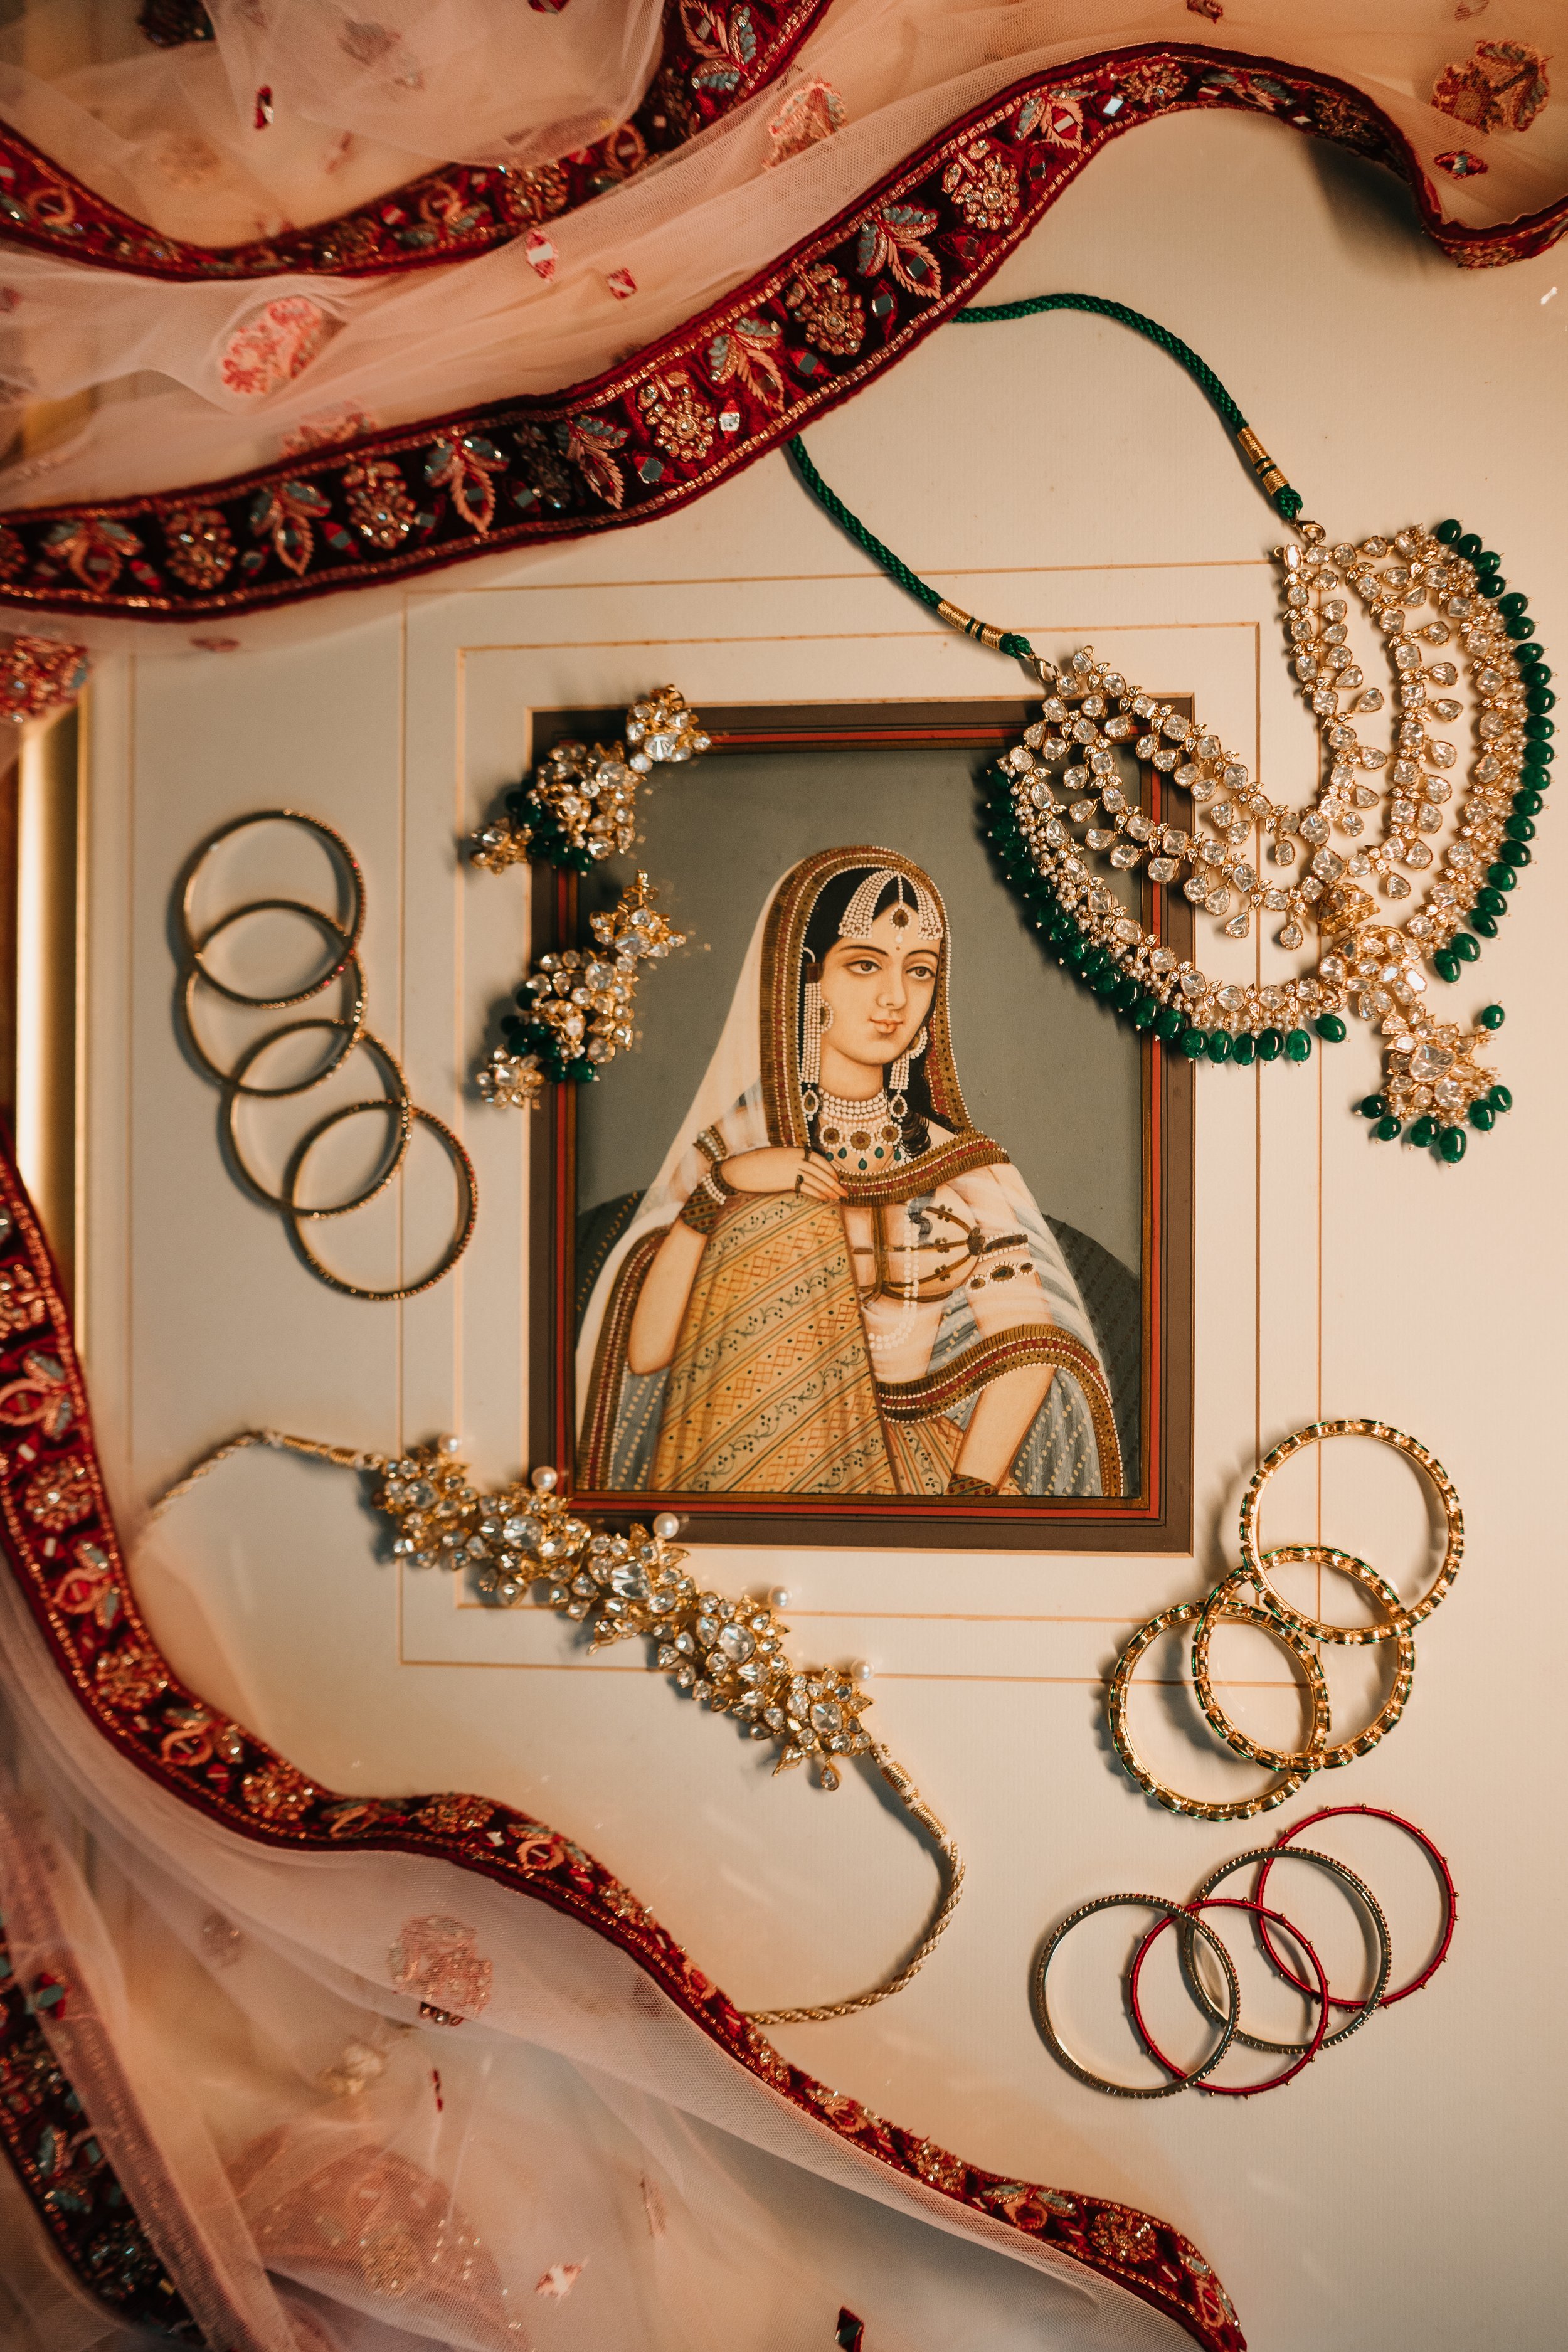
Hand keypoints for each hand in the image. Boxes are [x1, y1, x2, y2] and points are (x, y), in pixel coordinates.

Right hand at [722, 1147, 843, 1202]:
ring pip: (816, 1180)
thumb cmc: (755, 1164)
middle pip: (820, 1171)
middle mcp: (795, 1158)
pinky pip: (807, 1188)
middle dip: (835, 1183)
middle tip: (845, 1192)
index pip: (818, 1159)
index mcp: (794, 1151)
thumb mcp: (776, 1157)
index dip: (830, 1169)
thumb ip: (790, 1161)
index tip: (836, 1178)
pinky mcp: (786, 1181)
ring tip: (838, 1198)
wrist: (739, 1168)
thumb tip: (800, 1171)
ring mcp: (791, 1169)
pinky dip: (818, 1194)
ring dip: (829, 1190)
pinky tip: (825, 1199)